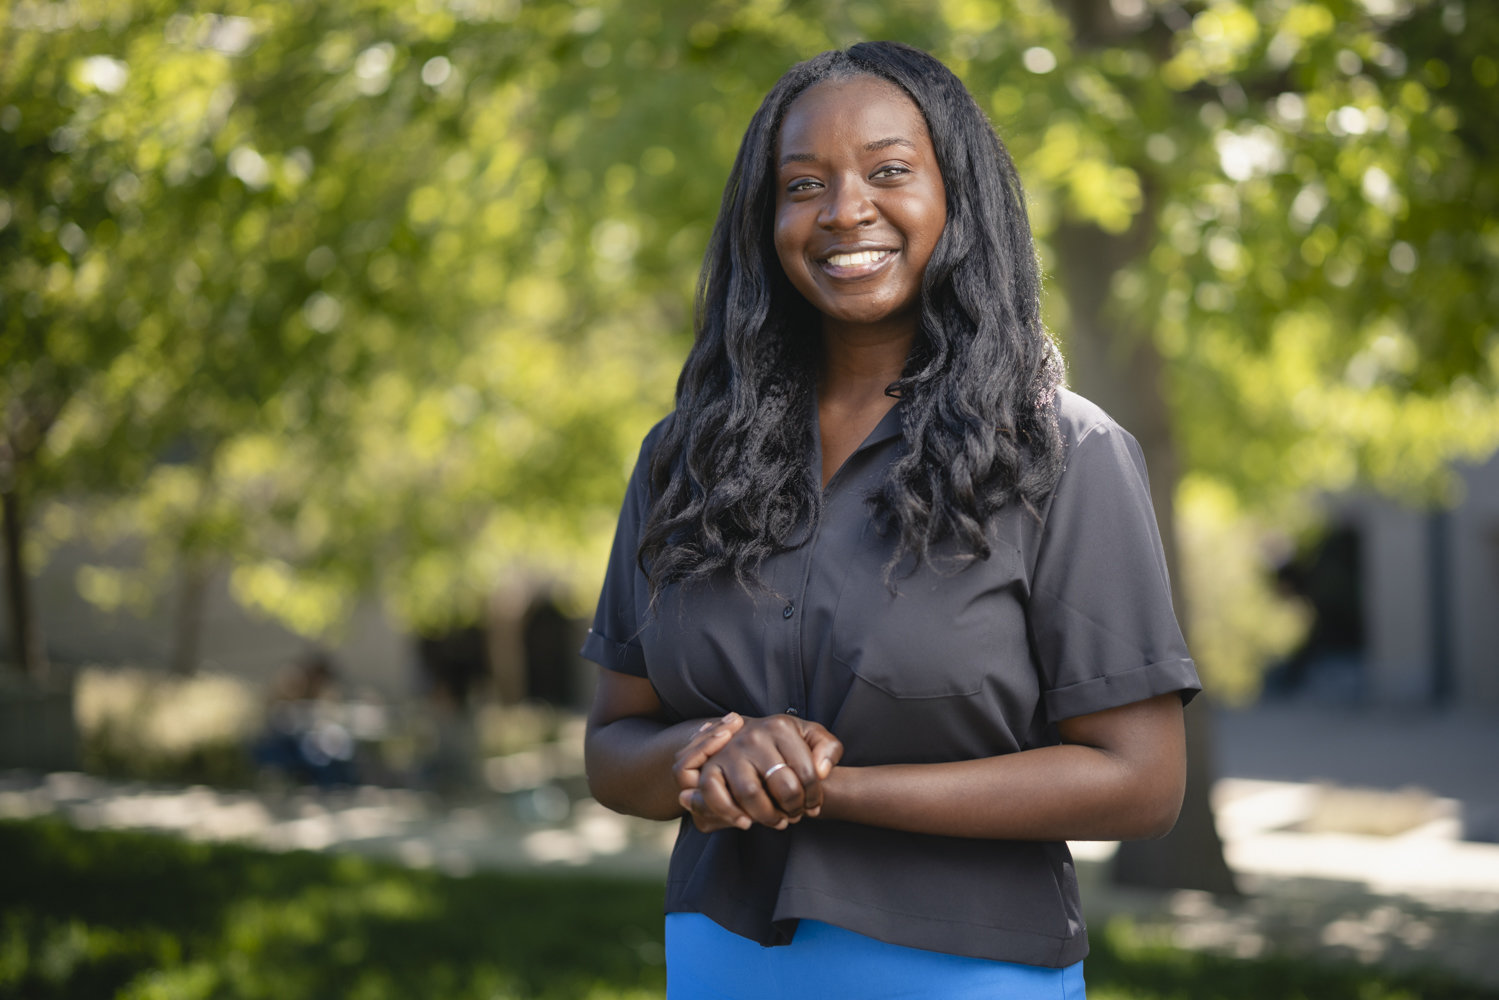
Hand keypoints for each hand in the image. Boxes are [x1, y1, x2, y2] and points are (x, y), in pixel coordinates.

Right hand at [676, 714, 842, 832]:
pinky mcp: (710, 767)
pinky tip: (746, 823)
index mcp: (781, 727)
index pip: (807, 771)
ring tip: (777, 821)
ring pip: (750, 794)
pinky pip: (715, 794)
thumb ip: (828, 749)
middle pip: (781, 785)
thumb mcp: (810, 736)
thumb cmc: (784, 742)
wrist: (745, 734)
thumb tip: (822, 772)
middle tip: (795, 816)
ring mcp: (730, 751)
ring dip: (767, 817)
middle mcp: (754, 736)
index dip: (814, 796)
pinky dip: (730, 813)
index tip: (813, 806)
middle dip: (793, 809)